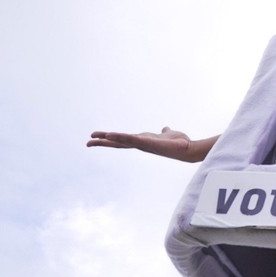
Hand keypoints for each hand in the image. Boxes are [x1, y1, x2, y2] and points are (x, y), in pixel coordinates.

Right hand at [86, 127, 214, 162]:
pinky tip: (111, 135)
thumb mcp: (169, 134)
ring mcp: (143, 144)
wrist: (188, 148)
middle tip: (88, 142)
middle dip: (103, 143)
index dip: (111, 139)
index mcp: (143, 141)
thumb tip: (166, 128)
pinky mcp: (147, 143)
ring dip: (108, 139)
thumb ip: (165, 132)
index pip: (123, 140)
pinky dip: (121, 137)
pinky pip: (131, 139)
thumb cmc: (178, 143)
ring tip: (95, 137)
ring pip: (122, 141)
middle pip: (118, 143)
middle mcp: (141, 144)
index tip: (99, 137)